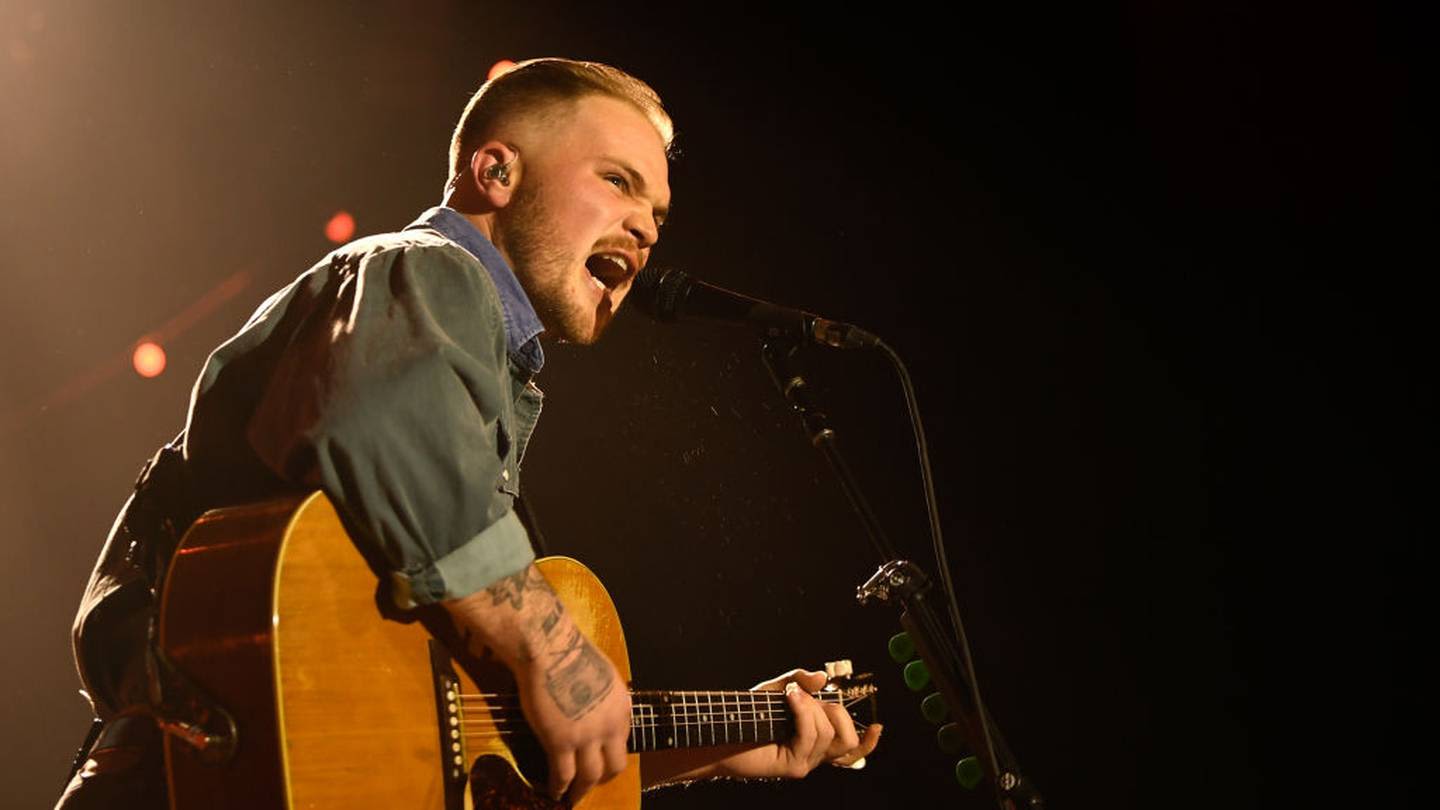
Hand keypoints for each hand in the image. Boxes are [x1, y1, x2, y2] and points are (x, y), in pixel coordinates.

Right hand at [511, 620, 631, 803]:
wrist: (550, 649)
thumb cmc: (569, 652)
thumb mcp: (602, 674)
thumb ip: (602, 696)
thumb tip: (595, 706)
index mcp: (622, 707)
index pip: (622, 739)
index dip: (609, 751)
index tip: (599, 757)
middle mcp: (610, 725)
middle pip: (615, 765)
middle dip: (603, 778)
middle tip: (591, 783)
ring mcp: (587, 736)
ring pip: (590, 776)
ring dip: (581, 791)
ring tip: (572, 797)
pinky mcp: (561, 742)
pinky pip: (563, 775)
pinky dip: (559, 788)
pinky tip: (553, 793)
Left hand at [715, 668, 882, 779]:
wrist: (720, 732)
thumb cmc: (745, 714)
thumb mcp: (776, 689)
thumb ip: (799, 681)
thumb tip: (823, 676)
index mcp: (816, 739)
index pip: (852, 748)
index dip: (869, 741)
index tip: (879, 726)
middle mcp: (813, 754)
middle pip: (848, 739)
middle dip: (835, 709)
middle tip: (805, 695)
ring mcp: (804, 762)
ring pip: (828, 733)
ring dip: (810, 706)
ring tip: (789, 694)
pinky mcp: (792, 766)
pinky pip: (810, 736)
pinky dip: (802, 711)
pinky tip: (789, 698)